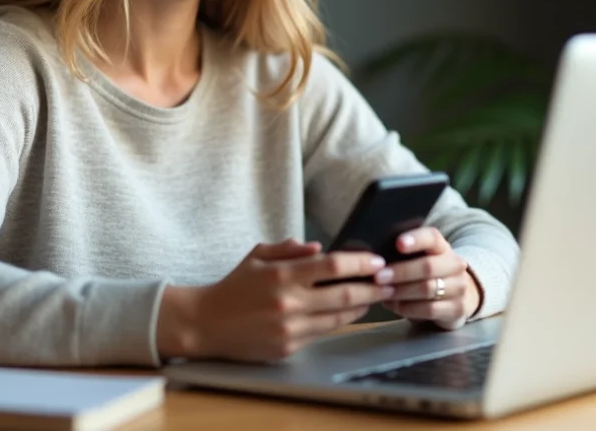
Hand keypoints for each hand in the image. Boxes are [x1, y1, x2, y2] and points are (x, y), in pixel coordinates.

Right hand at [157, 238, 394, 362]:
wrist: (206, 324)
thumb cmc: (234, 286)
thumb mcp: (257, 256)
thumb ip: (289, 248)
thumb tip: (319, 248)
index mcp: (282, 275)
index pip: (332, 267)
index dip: (360, 263)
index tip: (377, 261)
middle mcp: (289, 302)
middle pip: (345, 295)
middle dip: (372, 287)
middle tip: (390, 280)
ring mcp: (290, 328)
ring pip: (339, 318)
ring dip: (362, 306)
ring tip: (376, 295)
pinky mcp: (289, 347)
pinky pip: (323, 332)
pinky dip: (340, 321)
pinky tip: (350, 312)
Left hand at [374, 227, 480, 329]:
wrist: (457, 296)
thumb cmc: (426, 274)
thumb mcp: (418, 259)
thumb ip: (401, 255)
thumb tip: (373, 257)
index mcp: (442, 247)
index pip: (432, 237)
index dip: (416, 239)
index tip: (398, 244)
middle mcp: (455, 264)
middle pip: (428, 266)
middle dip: (401, 272)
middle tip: (378, 277)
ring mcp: (459, 287)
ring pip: (428, 289)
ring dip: (401, 292)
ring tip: (382, 293)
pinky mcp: (457, 309)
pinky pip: (429, 309)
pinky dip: (407, 308)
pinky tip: (393, 305)